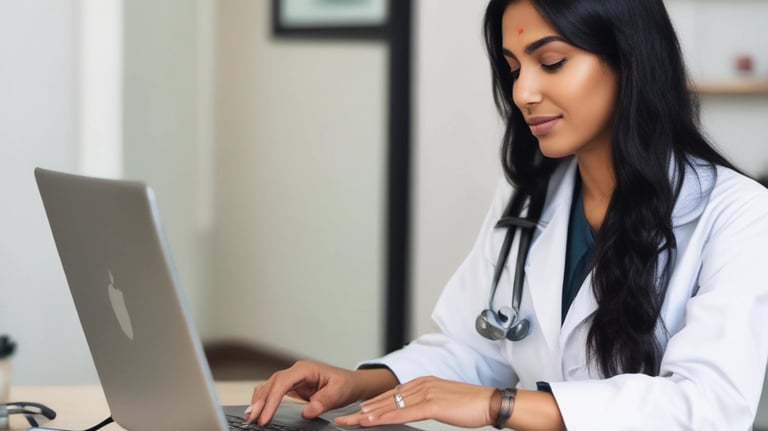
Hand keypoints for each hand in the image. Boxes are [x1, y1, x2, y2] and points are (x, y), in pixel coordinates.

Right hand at [246, 360, 358, 425]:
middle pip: (272, 383)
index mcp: (306, 369)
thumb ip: (323, 401)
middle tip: (251, 418)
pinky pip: (274, 392)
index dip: (272, 400)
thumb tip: (307, 411)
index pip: (283, 382)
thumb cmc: (346, 385)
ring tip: (251, 417)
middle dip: (260, 401)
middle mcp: (297, 371)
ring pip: (270, 387)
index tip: (266, 416)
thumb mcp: (339, 393)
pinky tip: (259, 410)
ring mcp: (293, 378)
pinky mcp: (292, 387)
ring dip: (259, 401)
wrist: (351, 384)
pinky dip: (265, 400)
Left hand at [335, 376, 496, 427]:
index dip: (372, 403)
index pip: (391, 393)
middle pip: (386, 398)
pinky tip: (372, 421)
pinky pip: (403, 412)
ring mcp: (426, 393)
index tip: (357, 411)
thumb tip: (413, 409)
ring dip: (369, 414)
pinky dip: (384, 417)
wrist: (489, 402)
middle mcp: (421, 384)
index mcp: (423, 382)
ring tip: (351, 421)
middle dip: (364, 409)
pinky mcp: (432, 404)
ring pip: (390, 405)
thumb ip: (426, 401)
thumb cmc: (470, 404)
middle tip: (345, 417)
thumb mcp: (442, 400)